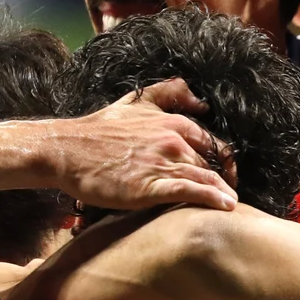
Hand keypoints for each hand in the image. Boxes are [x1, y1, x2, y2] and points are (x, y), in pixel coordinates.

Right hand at [50, 79, 235, 212]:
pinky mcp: (151, 186)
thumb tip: (199, 99)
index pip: (211, 142)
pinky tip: (225, 206)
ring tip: (232, 204)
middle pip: (210, 163)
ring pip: (205, 177)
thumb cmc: (99, 130)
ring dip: (223, 191)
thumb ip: (168, 93)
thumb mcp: (136, 102)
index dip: (222, 159)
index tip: (226, 172)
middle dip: (222, 178)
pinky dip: (211, 199)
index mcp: (172, 122)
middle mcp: (173, 140)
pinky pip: (191, 192)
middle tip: (228, 193)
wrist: (67, 150)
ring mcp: (163, 163)